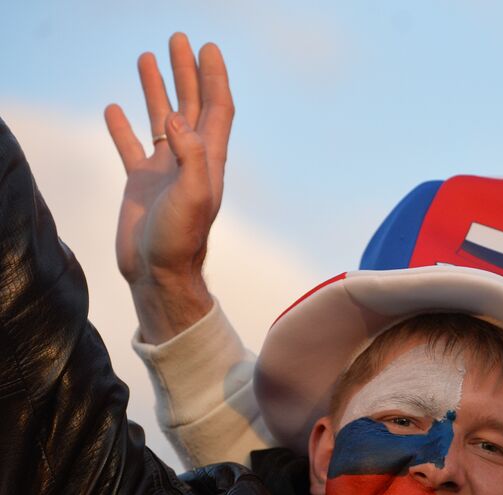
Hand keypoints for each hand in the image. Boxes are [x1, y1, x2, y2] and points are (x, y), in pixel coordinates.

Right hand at [104, 34, 232, 342]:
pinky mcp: (140, 184)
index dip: (214, 77)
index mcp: (209, 161)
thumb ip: (192, 158)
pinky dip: (122, 126)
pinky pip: (130, 146)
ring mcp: (164, 171)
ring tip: (148, 58)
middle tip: (179, 39)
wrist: (158, 275)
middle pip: (191, 105)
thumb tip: (178, 119)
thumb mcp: (195, 198)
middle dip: (187, 72)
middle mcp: (190, 161)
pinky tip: (113, 108)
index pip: (216, 108)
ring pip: (161, 119)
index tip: (207, 48)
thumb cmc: (180, 242)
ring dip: (156, 89)